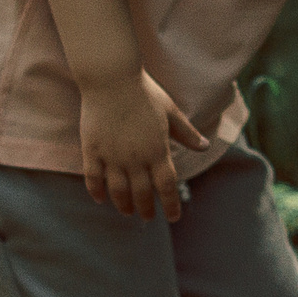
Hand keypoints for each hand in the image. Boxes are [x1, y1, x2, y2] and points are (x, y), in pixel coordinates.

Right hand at [77, 70, 204, 220]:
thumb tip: (205, 146)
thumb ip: (186, 132)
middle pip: (142, 194)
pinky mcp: (92, 150)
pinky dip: (96, 191)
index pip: (167, 186)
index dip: (171, 205)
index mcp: (158, 150)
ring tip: (126, 211)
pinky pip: (93, 177)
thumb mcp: (171, 112)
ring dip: (123, 204)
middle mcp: (135, 158)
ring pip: (118, 190)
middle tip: (148, 217)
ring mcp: (112, 156)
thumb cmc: (144, 92)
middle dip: (146, 209)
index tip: (173, 218)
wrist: (112, 78)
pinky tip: (100, 199)